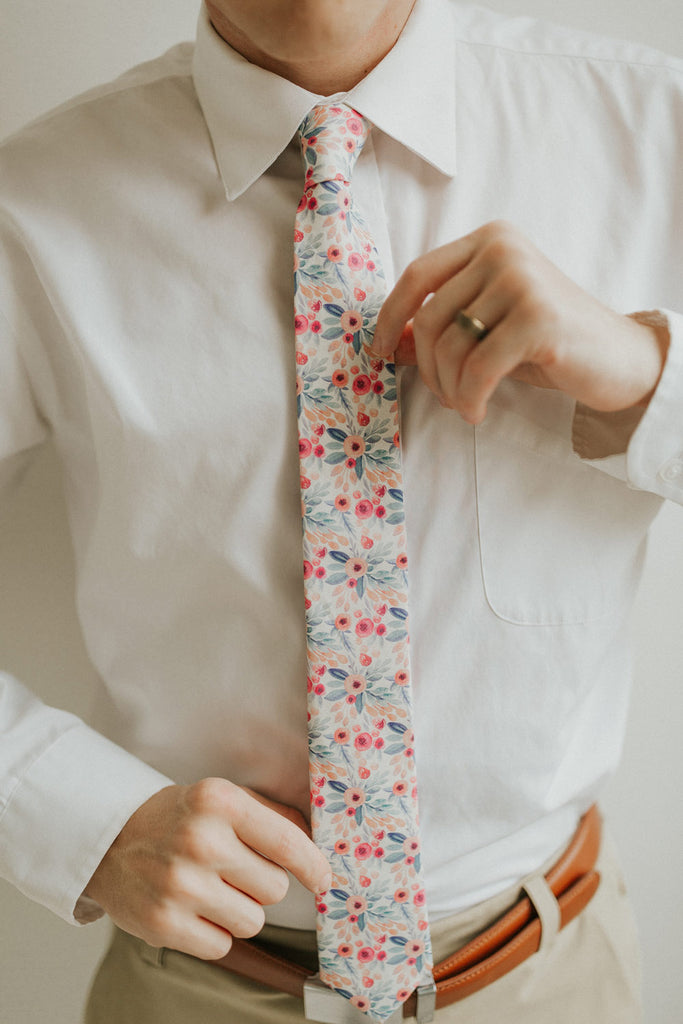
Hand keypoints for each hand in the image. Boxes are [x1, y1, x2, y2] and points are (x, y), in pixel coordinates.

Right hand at [85, 779, 329, 958]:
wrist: (111, 840)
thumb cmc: (180, 819)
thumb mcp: (223, 799)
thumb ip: (272, 817)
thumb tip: (318, 846)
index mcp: (219, 801)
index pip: (286, 841)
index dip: (313, 866)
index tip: (324, 880)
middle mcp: (200, 840)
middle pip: (274, 889)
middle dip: (262, 885)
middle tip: (233, 871)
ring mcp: (180, 884)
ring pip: (253, 922)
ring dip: (240, 911)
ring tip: (212, 889)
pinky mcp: (164, 924)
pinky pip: (222, 946)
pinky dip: (214, 933)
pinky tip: (194, 909)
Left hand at [373, 220, 668, 423]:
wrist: (618, 359)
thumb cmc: (548, 344)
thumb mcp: (488, 327)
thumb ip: (441, 327)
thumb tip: (383, 344)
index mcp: (489, 240)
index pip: (417, 274)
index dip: (390, 318)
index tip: (377, 353)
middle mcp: (503, 249)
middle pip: (430, 316)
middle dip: (426, 367)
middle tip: (443, 396)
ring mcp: (522, 279)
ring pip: (450, 345)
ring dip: (449, 388)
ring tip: (466, 404)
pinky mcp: (538, 318)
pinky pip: (478, 368)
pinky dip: (470, 398)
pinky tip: (477, 411)